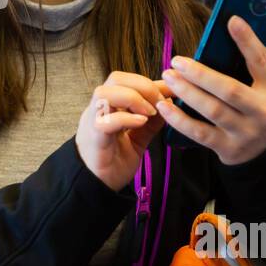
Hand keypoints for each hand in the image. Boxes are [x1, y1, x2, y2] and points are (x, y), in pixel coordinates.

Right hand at [76, 71, 174, 190]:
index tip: (172, 90)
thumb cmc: (113, 162)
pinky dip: (126, 117)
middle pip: (115, 79)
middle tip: (160, 102)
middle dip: (143, 85)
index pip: (128, 81)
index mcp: (109, 106)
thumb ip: (150, 122)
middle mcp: (99, 109)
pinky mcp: (93, 137)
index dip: (151, 82)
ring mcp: (93, 121)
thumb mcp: (138, 138)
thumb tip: (168, 104)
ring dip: (133, 98)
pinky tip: (141, 122)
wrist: (96, 187)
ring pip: (105, 93)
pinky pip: (105, 120)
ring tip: (150, 113)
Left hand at [157, 17, 265, 165]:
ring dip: (187, 92)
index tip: (231, 21)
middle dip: (201, 74)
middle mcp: (265, 113)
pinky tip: (164, 105)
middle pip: (230, 90)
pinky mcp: (229, 148)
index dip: (247, 41)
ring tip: (169, 76)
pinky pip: (199, 134)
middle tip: (177, 60)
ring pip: (213, 111)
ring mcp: (247, 133)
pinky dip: (179, 120)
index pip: (262, 61)